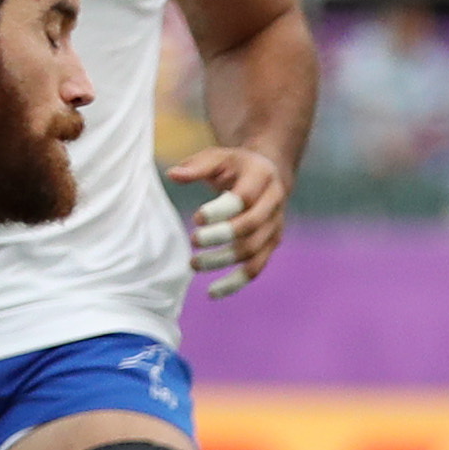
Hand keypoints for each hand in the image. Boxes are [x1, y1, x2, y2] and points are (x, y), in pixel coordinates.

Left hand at [172, 144, 292, 297]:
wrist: (269, 174)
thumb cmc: (235, 165)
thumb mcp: (218, 157)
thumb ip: (197, 166)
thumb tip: (173, 176)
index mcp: (262, 177)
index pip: (245, 198)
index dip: (221, 210)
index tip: (196, 218)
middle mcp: (274, 203)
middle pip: (251, 226)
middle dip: (221, 236)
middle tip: (193, 241)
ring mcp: (275, 226)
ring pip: (253, 251)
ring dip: (222, 261)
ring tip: (194, 264)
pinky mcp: (271, 244)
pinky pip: (256, 268)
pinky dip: (235, 282)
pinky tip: (212, 292)